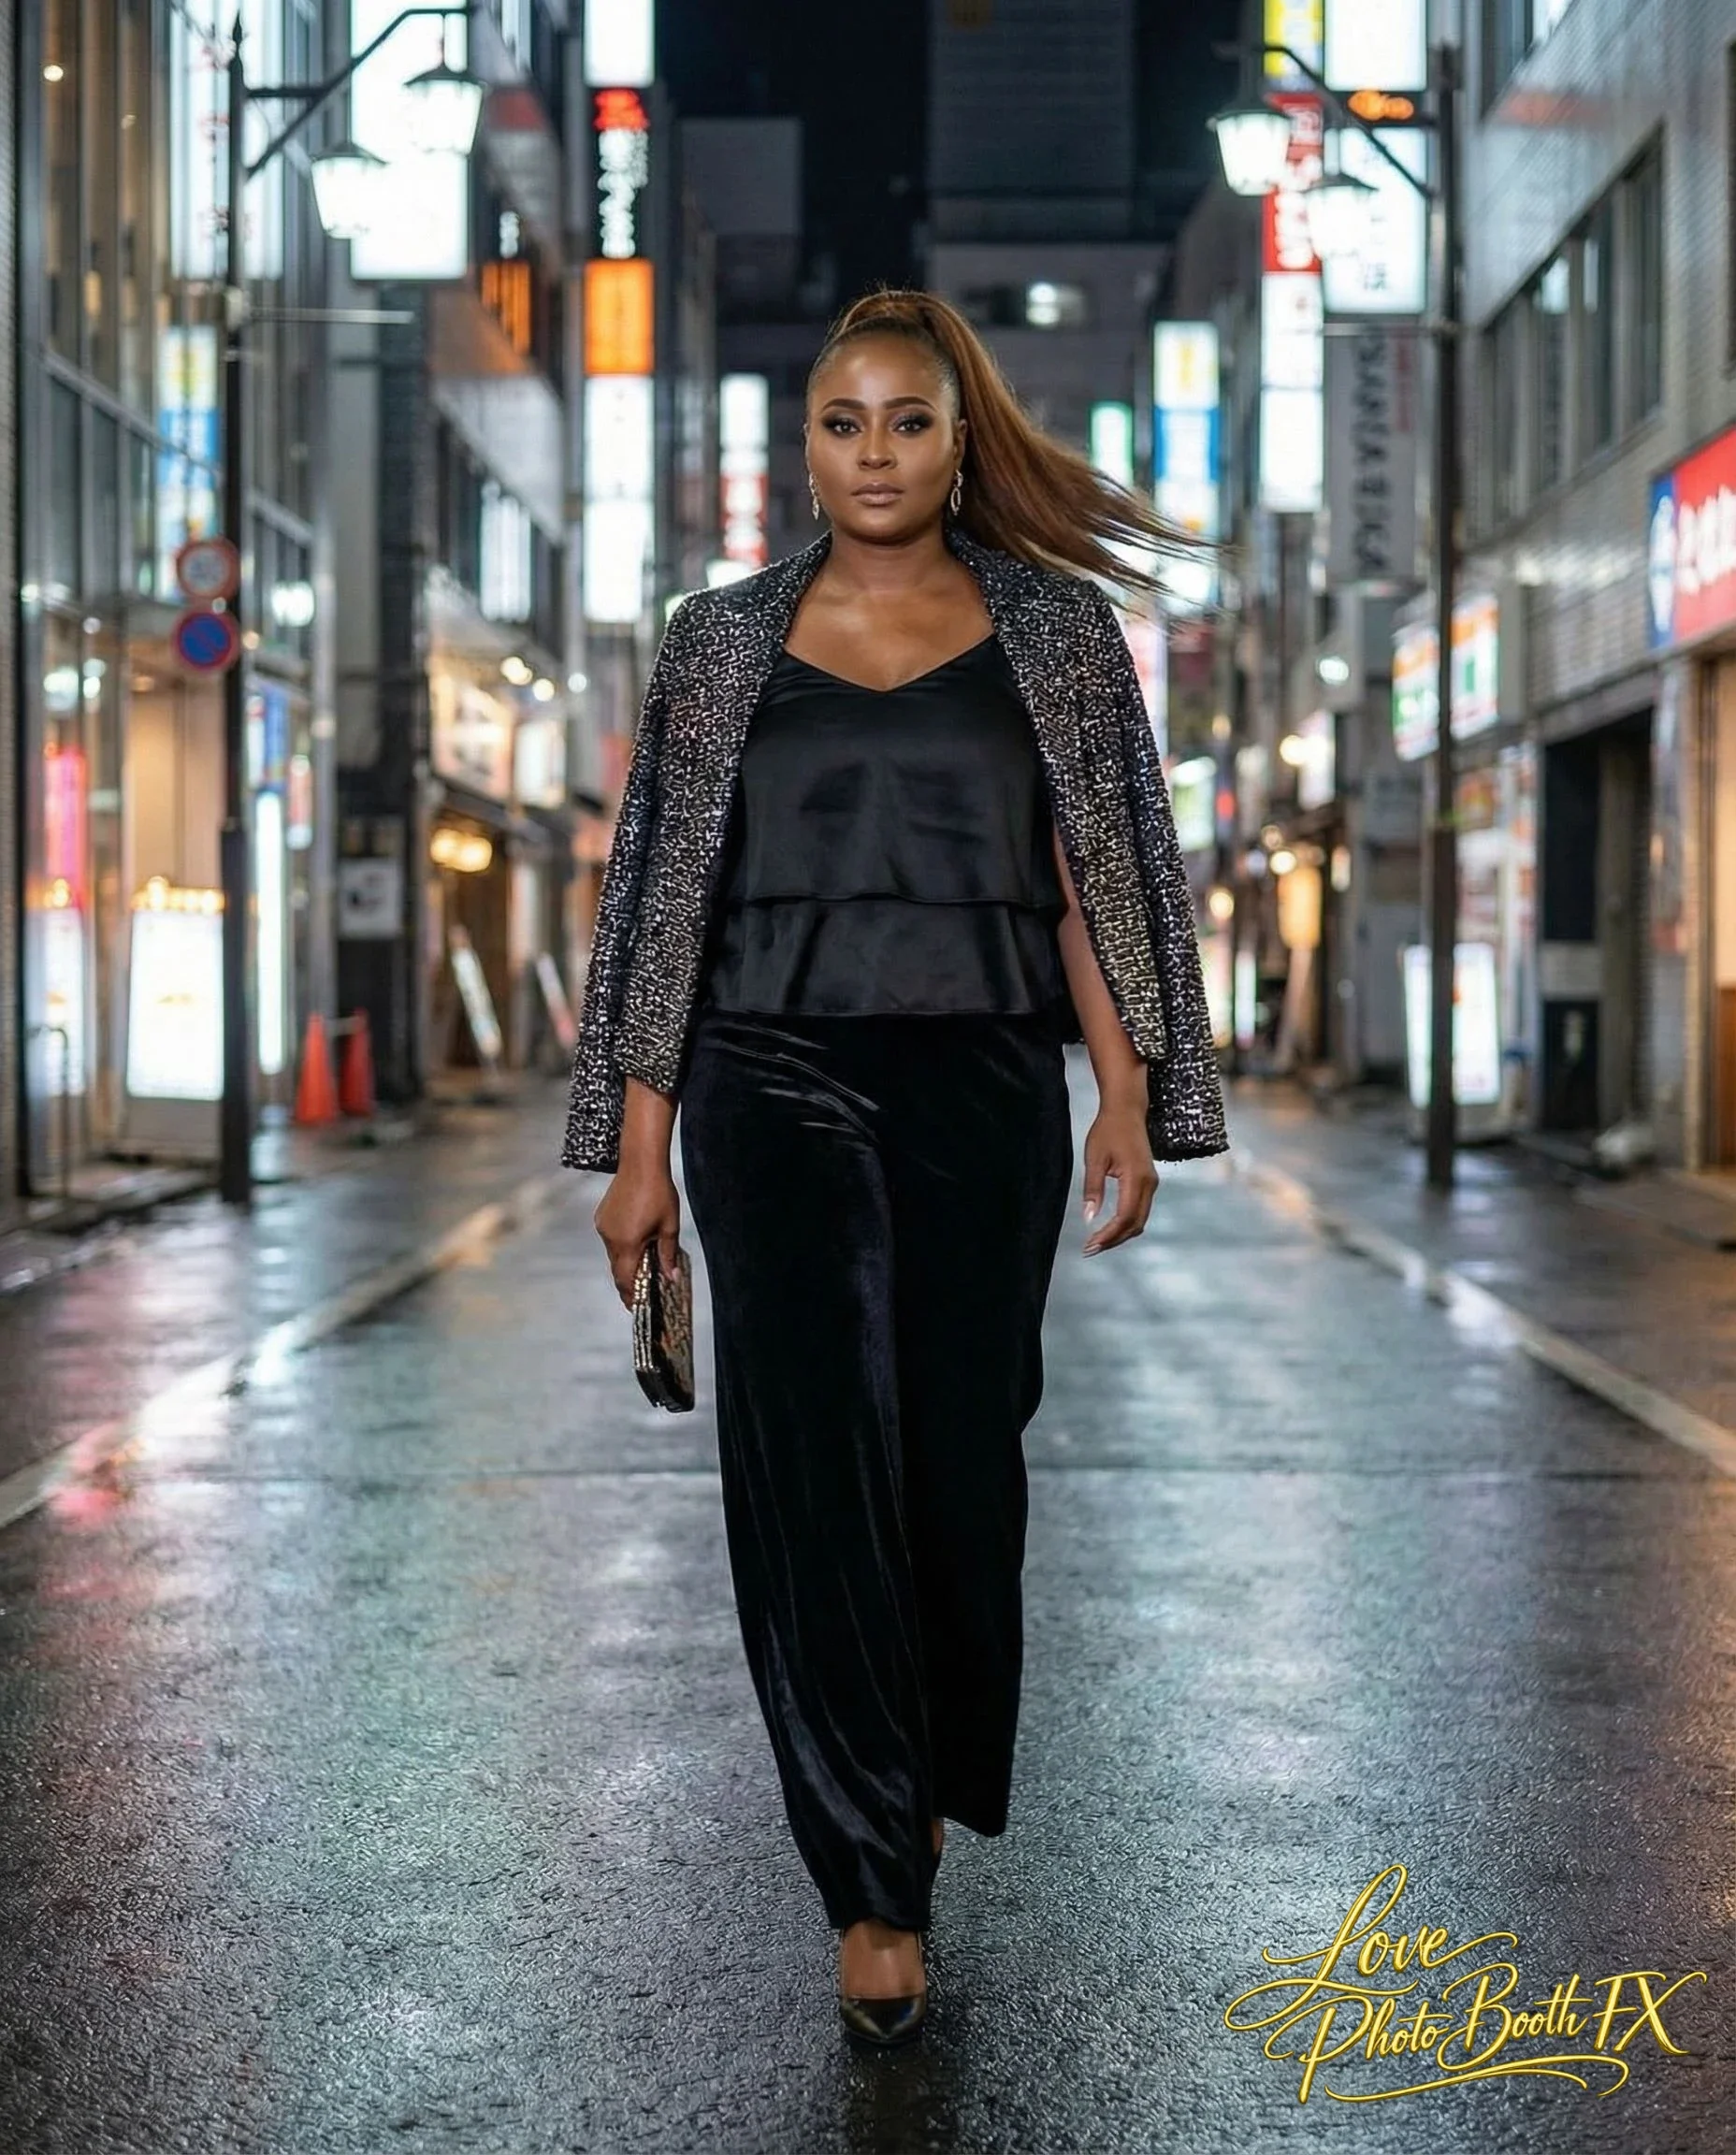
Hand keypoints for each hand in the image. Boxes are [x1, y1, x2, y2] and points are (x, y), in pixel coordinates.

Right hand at [595, 1163, 682, 1308]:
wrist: (640, 1163)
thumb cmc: (659, 1193)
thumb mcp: (669, 1226)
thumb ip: (668, 1254)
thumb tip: (670, 1278)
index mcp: (627, 1244)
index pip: (626, 1280)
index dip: (631, 1296)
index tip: (637, 1308)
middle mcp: (610, 1238)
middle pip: (618, 1269)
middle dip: (629, 1283)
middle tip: (641, 1294)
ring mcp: (603, 1227)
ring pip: (613, 1254)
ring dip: (626, 1263)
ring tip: (642, 1267)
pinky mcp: (602, 1217)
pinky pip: (611, 1239)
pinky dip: (621, 1246)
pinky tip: (635, 1243)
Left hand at [1080, 1105, 1158, 1254]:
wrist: (1126, 1110)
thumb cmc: (1107, 1130)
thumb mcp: (1094, 1159)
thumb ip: (1092, 1189)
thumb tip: (1089, 1218)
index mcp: (1136, 1178)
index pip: (1124, 1217)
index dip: (1108, 1235)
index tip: (1090, 1245)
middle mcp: (1149, 1184)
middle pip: (1135, 1224)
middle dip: (1114, 1240)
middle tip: (1090, 1249)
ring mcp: (1151, 1183)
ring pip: (1139, 1219)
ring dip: (1120, 1234)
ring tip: (1098, 1242)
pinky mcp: (1149, 1181)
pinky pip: (1140, 1210)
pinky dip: (1126, 1223)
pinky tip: (1109, 1227)